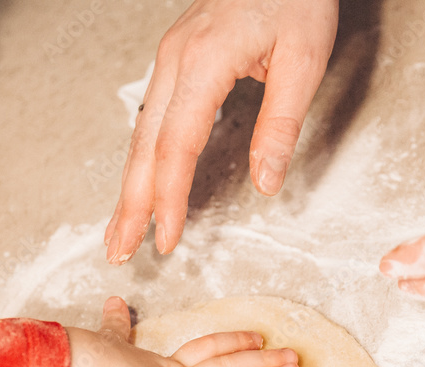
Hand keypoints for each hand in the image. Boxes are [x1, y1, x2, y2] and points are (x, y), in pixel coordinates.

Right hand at [64, 297, 299, 366]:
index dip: (233, 343)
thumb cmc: (89, 357)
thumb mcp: (107, 340)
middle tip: (295, 357)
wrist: (79, 366)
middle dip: (263, 362)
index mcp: (161, 364)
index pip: (206, 350)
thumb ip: (115, 325)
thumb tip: (114, 301)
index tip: (257, 338)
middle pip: (227, 366)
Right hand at [104, 0, 338, 263]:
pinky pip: (150, 118)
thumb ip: (282, 123)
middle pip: (144, 145)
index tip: (167, 237)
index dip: (168, 197)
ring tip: (122, 227)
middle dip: (130, 202)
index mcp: (204, 62)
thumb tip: (266, 181)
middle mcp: (176, 61)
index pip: (177, 145)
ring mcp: (171, 59)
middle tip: (120, 249)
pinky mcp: (177, 60)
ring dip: (130, 185)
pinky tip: (141, 181)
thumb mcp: (304, 59)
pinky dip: (142, 158)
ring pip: (140, 133)